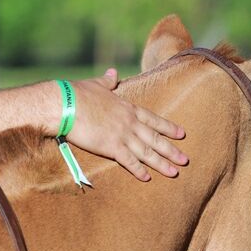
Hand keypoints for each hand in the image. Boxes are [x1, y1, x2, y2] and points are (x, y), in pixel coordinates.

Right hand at [66, 68, 186, 180]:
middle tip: (185, 160)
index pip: (153, 119)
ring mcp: (122, 135)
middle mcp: (129, 122)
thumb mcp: (96, 84)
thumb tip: (113, 72)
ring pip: (146, 152)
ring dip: (161, 163)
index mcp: (127, 108)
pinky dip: (139, 170)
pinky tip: (147, 178)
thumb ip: (108, 81)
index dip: (168, 127)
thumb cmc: (77, 93)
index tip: (182, 134)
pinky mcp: (110, 147)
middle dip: (171, 150)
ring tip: (174, 172)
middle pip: (155, 138)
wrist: (65, 104)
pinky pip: (128, 161)